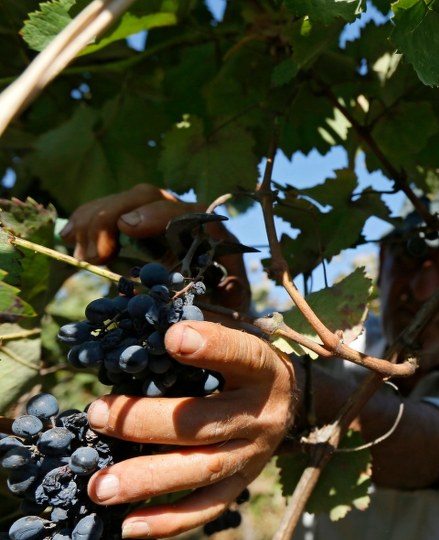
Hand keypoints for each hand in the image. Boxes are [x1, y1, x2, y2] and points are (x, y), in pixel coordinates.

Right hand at [61, 183, 249, 309]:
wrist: (218, 308)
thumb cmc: (227, 307)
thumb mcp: (235, 305)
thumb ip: (232, 296)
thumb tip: (226, 288)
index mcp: (213, 233)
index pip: (186, 211)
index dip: (156, 213)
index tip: (126, 227)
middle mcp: (187, 217)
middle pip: (147, 196)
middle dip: (112, 216)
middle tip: (92, 255)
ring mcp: (159, 219)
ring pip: (124, 201)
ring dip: (93, 221)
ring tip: (79, 254)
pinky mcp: (138, 227)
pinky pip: (107, 212)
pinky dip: (85, 221)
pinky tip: (68, 238)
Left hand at [85, 321, 300, 537]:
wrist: (295, 403)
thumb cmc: (250, 362)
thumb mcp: (242, 332)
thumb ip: (204, 326)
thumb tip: (144, 309)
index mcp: (266, 368)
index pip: (243, 354)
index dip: (213, 345)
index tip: (173, 335)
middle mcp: (262, 414)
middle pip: (207, 423)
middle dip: (148, 422)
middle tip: (98, 415)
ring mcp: (254, 454)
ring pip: (202, 471)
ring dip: (148, 479)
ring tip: (99, 486)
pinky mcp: (244, 483)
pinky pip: (209, 509)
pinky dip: (169, 521)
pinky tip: (127, 524)